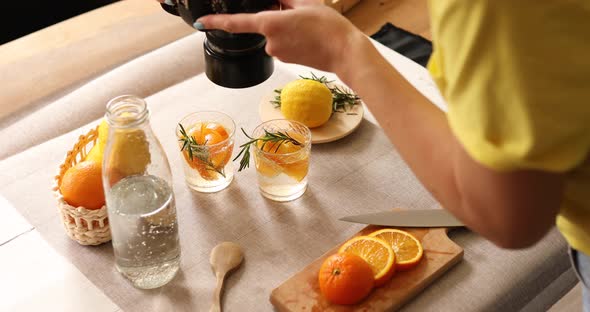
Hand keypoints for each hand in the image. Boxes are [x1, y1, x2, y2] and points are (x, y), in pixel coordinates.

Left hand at [196, 0, 368, 73]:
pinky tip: (308, 37)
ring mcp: (278, 53)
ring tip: (309, 28)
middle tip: (301, 17)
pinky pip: (283, 45)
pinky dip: (292, 39)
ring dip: (286, 29)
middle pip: (263, 26)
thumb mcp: (305, 3)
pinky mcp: (286, 60)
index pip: (237, 23)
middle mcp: (270, 42)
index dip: (217, 22)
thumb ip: (284, 1)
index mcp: (271, 24)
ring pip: (274, 36)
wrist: (344, 51)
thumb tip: (275, 1)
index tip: (201, 23)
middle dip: (276, 18)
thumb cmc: (328, 27)